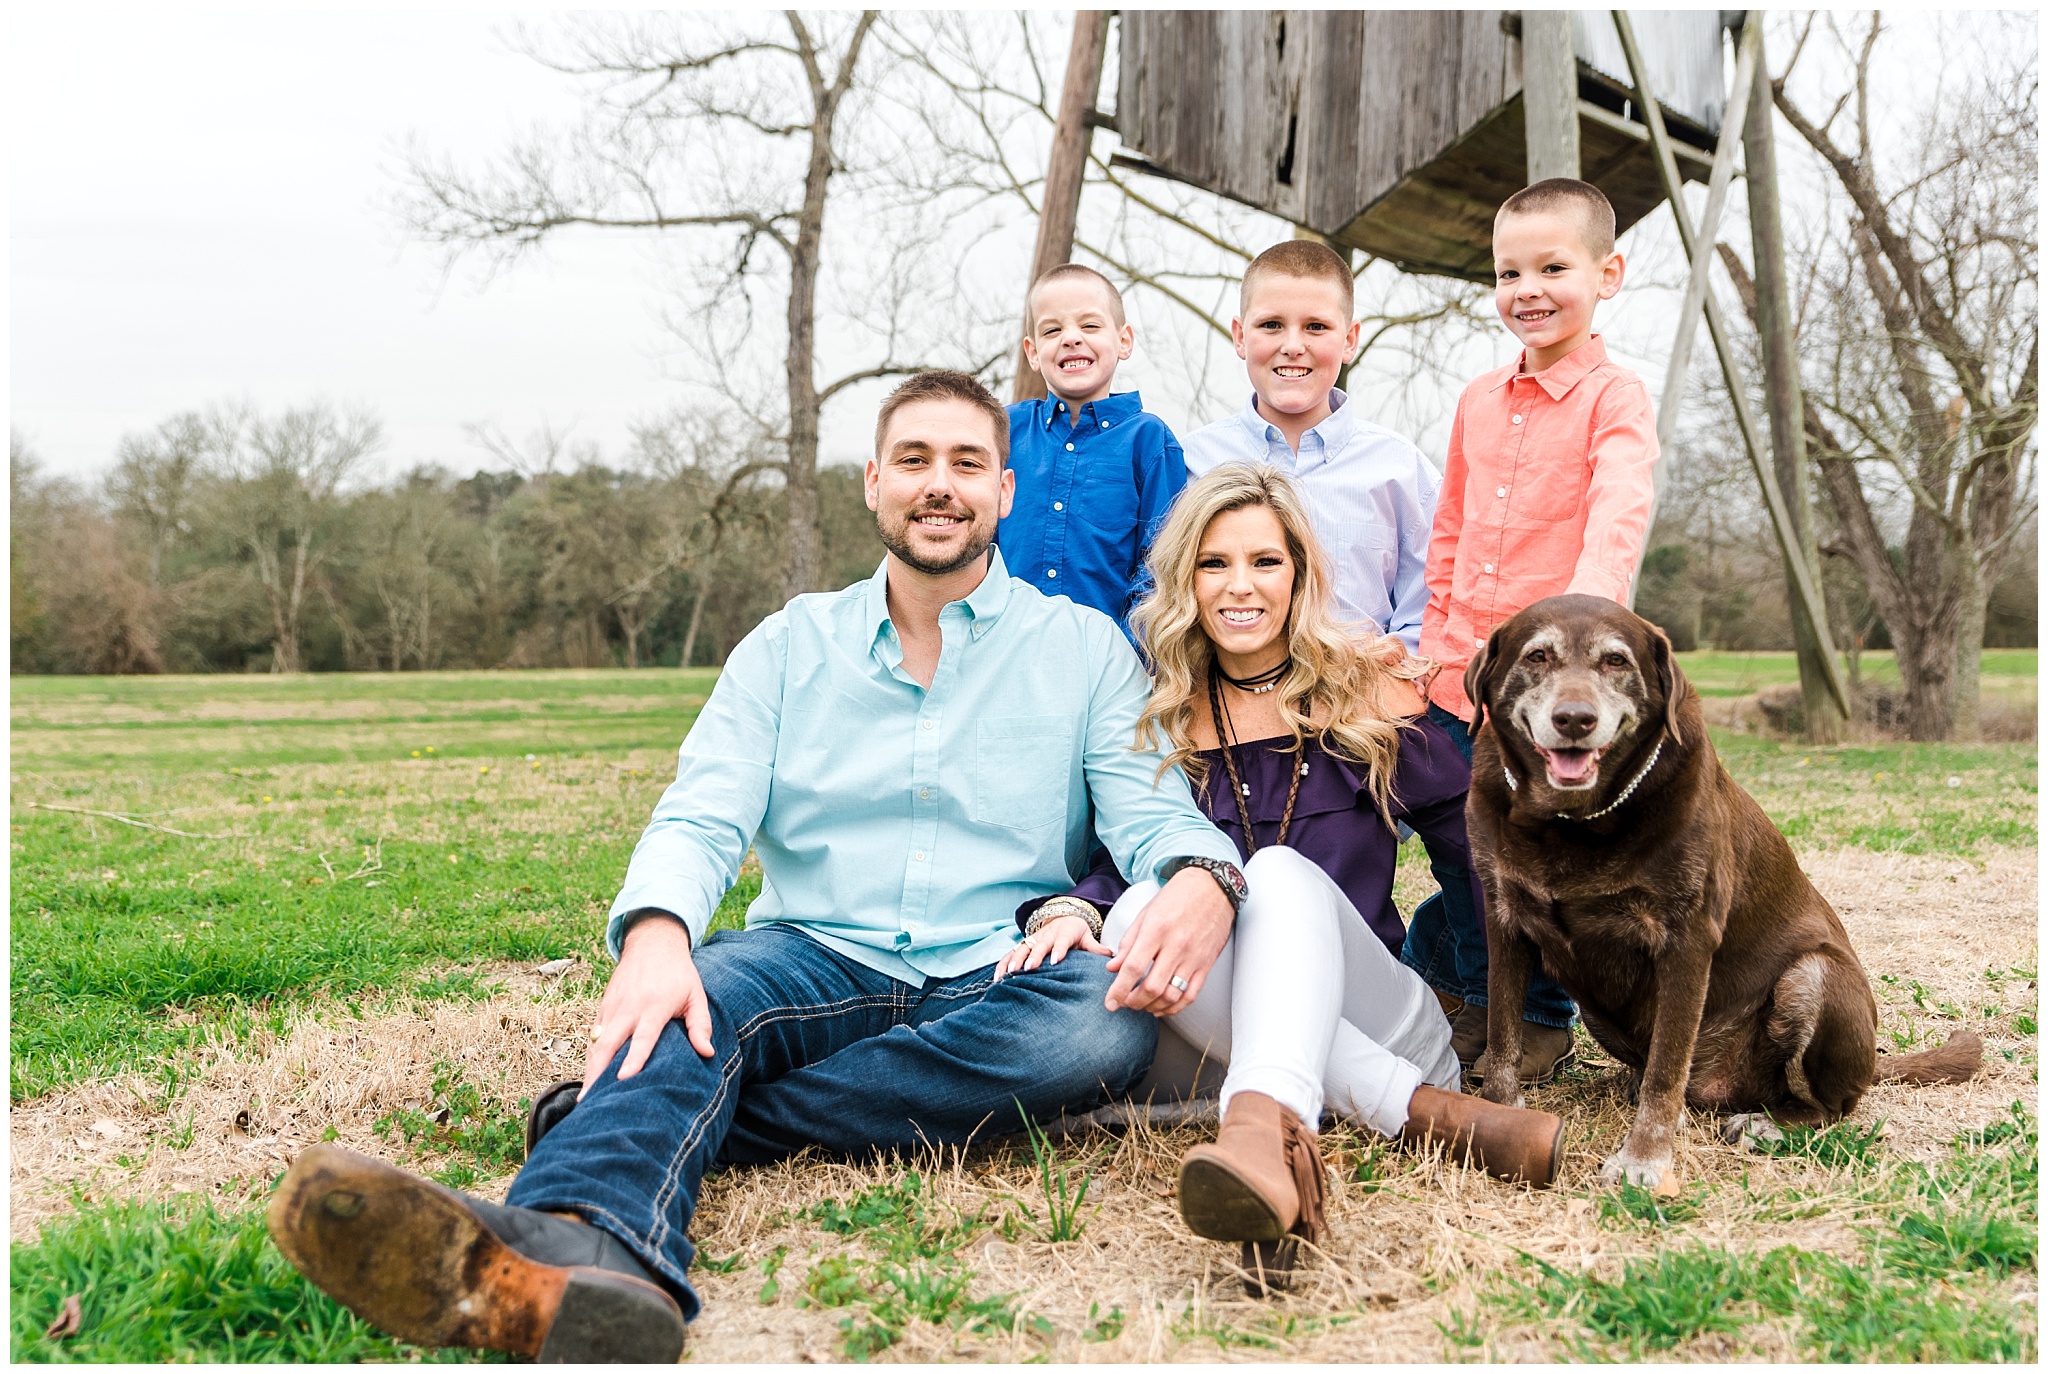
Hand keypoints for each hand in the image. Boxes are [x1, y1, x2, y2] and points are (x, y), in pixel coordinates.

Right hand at [579, 916, 713, 1099]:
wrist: (652, 944)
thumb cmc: (678, 974)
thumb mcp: (696, 994)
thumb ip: (701, 1025)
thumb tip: (707, 1053)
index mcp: (654, 1006)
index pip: (642, 1037)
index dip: (634, 1059)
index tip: (624, 1079)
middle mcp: (628, 1008)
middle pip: (608, 1044)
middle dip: (597, 1072)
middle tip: (590, 1100)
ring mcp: (612, 1008)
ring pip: (597, 1042)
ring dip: (590, 1068)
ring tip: (586, 1097)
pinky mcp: (603, 1007)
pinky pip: (594, 1036)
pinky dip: (591, 1055)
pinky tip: (590, 1077)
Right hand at [993, 913, 1107, 980]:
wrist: (1062, 917)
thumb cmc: (1076, 932)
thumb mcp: (1087, 937)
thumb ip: (1096, 947)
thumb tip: (1111, 956)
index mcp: (1064, 933)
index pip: (1061, 941)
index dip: (1058, 950)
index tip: (1056, 961)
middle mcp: (1046, 935)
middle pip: (1039, 946)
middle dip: (1033, 957)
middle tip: (1028, 969)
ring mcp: (1032, 939)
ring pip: (1021, 949)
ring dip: (1014, 961)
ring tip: (1009, 974)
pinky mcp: (1023, 945)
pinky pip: (1010, 954)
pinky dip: (1003, 964)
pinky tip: (997, 977)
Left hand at [1103, 868, 1233, 1015]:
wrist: (1212, 887)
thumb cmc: (1177, 897)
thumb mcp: (1146, 914)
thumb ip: (1128, 943)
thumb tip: (1113, 968)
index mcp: (1156, 930)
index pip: (1133, 967)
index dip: (1119, 990)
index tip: (1110, 1002)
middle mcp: (1176, 946)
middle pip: (1152, 987)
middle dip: (1134, 1002)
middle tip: (1124, 1003)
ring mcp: (1194, 957)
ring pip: (1171, 995)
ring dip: (1153, 1006)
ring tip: (1142, 1005)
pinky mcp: (1206, 964)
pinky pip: (1191, 994)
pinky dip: (1175, 1007)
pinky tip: (1163, 1006)